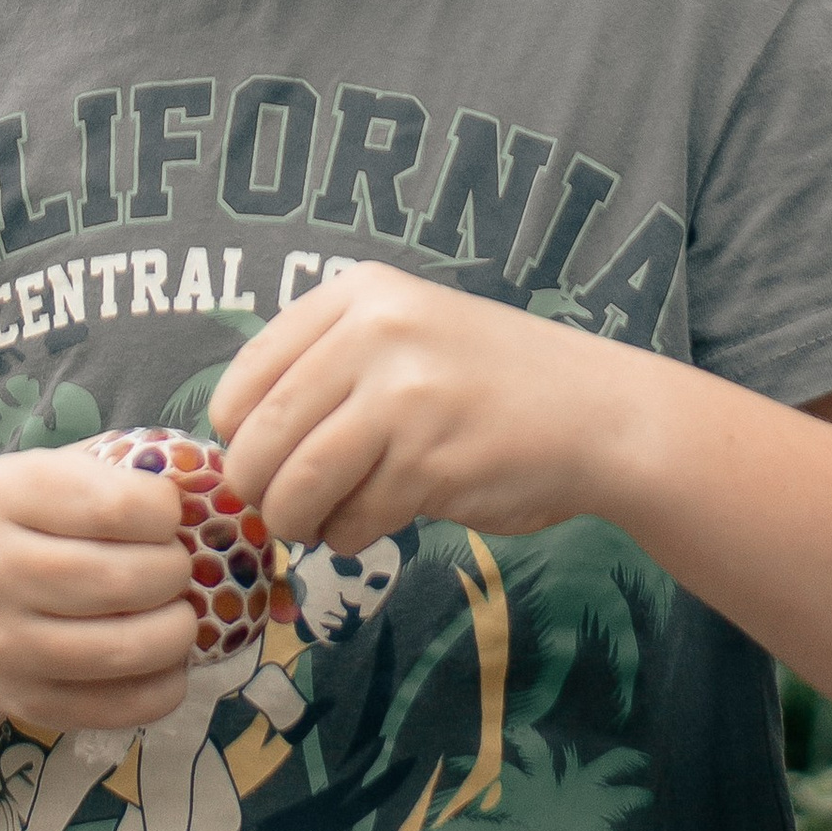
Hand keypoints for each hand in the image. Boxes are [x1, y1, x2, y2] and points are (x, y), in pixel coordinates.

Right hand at [0, 446, 198, 730]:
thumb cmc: (32, 525)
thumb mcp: (60, 473)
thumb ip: (128, 470)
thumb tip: (213, 485)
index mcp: (5, 493)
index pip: (115, 507)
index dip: (167, 513)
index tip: (171, 517)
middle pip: (123, 580)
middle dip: (176, 573)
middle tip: (178, 568)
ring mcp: (3, 644)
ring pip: (123, 649)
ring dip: (177, 632)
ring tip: (178, 615)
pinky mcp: (26, 703)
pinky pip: (119, 706)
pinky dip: (164, 687)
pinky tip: (168, 663)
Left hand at [209, 262, 625, 550]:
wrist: (597, 413)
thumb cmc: (487, 383)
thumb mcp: (403, 335)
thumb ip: (325, 367)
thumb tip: (234, 443)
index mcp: (358, 295)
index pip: (244, 379)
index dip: (238, 436)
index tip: (263, 458)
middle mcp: (374, 333)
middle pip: (258, 438)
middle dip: (260, 490)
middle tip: (286, 506)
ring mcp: (404, 396)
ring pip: (294, 486)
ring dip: (299, 521)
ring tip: (326, 519)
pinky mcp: (430, 461)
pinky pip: (351, 521)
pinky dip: (354, 535)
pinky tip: (386, 517)